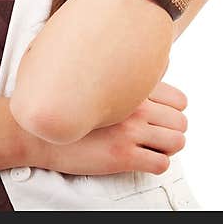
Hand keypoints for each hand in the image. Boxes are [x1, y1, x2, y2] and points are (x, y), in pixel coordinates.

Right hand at [29, 81, 187, 176]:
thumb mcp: (96, 81)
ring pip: (177, 142)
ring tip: (153, 147)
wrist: (41, 132)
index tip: (162, 116)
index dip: (175, 110)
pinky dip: (156, 163)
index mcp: (131, 88)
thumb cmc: (68, 106)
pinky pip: (161, 164)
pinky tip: (142, 159)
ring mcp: (130, 132)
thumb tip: (162, 60)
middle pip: (181, 122)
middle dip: (172, 130)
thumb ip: (131, 72)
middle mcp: (135, 107)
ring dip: (168, 147)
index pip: (180, 100)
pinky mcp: (124, 156)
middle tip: (157, 134)